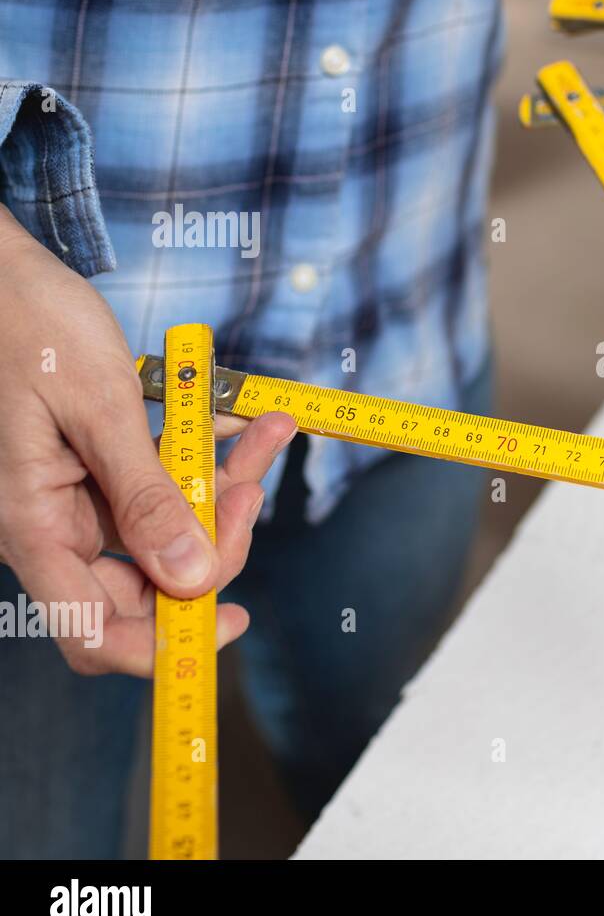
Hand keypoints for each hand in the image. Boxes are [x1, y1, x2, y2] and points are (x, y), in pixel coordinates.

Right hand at [0, 206, 295, 676]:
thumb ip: (145, 495)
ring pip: (164, 522)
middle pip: (146, 579)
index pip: (95, 631)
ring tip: (265, 430)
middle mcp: (52, 524)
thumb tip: (193, 577)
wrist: (0, 270)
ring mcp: (73, 497)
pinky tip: (237, 415)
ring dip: (220, 486)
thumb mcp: (97, 407)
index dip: (164, 646)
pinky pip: (157, 480)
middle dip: (214, 540)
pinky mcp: (93, 465)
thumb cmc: (28, 324)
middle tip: (255, 486)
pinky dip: (200, 452)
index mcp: (34, 526)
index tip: (231, 619)